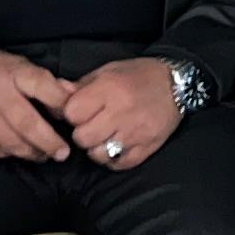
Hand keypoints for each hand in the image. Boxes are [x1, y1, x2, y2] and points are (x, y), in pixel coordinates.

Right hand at [0, 38, 79, 161]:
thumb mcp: (24, 67)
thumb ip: (49, 84)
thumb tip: (73, 98)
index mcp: (16, 73)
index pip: (42, 86)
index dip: (60, 104)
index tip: (73, 120)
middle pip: (28, 124)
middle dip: (48, 142)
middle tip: (63, 153)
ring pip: (12, 142)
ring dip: (32, 152)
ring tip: (44, 155)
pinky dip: (10, 153)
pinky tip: (19, 151)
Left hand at [59, 57, 187, 173]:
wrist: (179, 83)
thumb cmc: (139, 75)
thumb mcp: (108, 71)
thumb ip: (81, 85)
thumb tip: (56, 92)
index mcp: (109, 88)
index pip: (72, 113)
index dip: (71, 114)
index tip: (79, 111)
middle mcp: (122, 111)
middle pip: (82, 137)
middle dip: (82, 133)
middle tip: (91, 125)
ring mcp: (135, 132)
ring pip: (98, 154)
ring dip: (96, 148)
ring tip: (104, 136)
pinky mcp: (147, 147)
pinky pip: (118, 164)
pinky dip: (113, 159)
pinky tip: (116, 146)